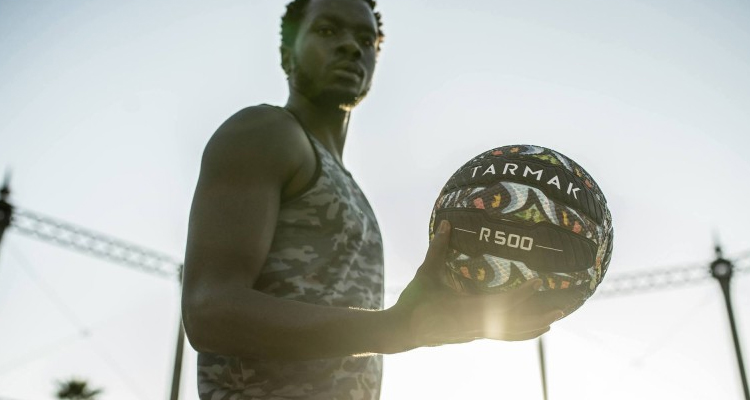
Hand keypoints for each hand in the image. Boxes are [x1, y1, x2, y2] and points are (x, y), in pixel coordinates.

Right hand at [392, 220, 563, 347]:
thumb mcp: (426, 272)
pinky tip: (533, 331)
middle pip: (514, 322)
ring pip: (511, 332)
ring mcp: (475, 333)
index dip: (522, 292)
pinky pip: (503, 336)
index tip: (539, 281)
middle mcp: (475, 325)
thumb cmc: (414, 301)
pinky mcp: (473, 336)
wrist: (403, 330)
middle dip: (539, 313)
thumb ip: (438, 248)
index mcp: (466, 309)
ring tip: (555, 319)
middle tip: (563, 307)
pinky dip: (520, 334)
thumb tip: (446, 223)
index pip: (501, 302)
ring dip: (534, 326)